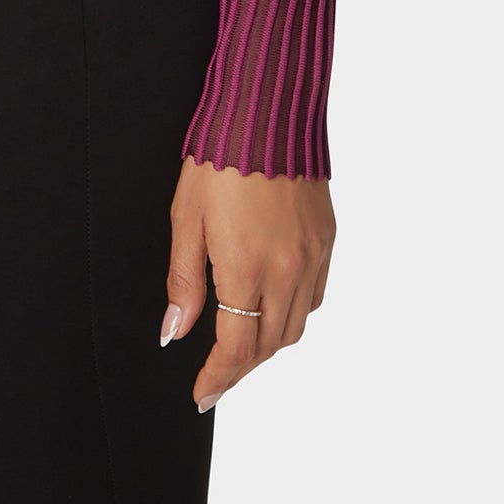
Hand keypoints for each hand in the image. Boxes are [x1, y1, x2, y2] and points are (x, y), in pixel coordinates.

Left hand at [162, 157, 334, 409]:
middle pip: (269, 345)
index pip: (237, 348)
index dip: (218, 377)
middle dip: (241, 368)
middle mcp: (288, 270)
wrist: (268, 109)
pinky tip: (273, 308)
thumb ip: (184, 282)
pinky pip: (316, 296)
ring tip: (241, 348)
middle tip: (216, 377)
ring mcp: (314, 255)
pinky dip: (295, 314)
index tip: (201, 394)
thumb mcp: (185, 218)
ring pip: (297, 326)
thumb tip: (175, 333)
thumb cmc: (218, 158)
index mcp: (248, 267)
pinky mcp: (328, 239)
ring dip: (268, 345)